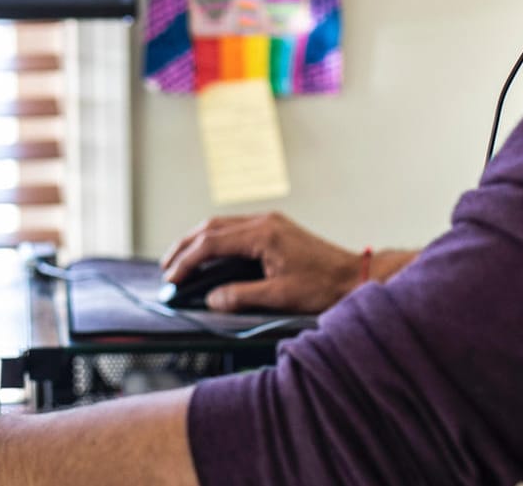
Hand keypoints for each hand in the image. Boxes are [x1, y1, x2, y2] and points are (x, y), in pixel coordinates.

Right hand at [159, 212, 369, 313]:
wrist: (355, 277)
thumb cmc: (325, 286)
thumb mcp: (280, 296)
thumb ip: (241, 296)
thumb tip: (211, 300)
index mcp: (263, 234)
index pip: (211, 243)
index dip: (187, 261)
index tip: (172, 278)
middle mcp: (264, 222)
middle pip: (211, 227)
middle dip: (184, 246)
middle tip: (166, 267)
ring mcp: (270, 223)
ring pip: (221, 225)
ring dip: (198, 241)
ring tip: (180, 260)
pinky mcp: (275, 229)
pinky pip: (235, 229)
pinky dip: (215, 241)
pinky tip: (209, 255)